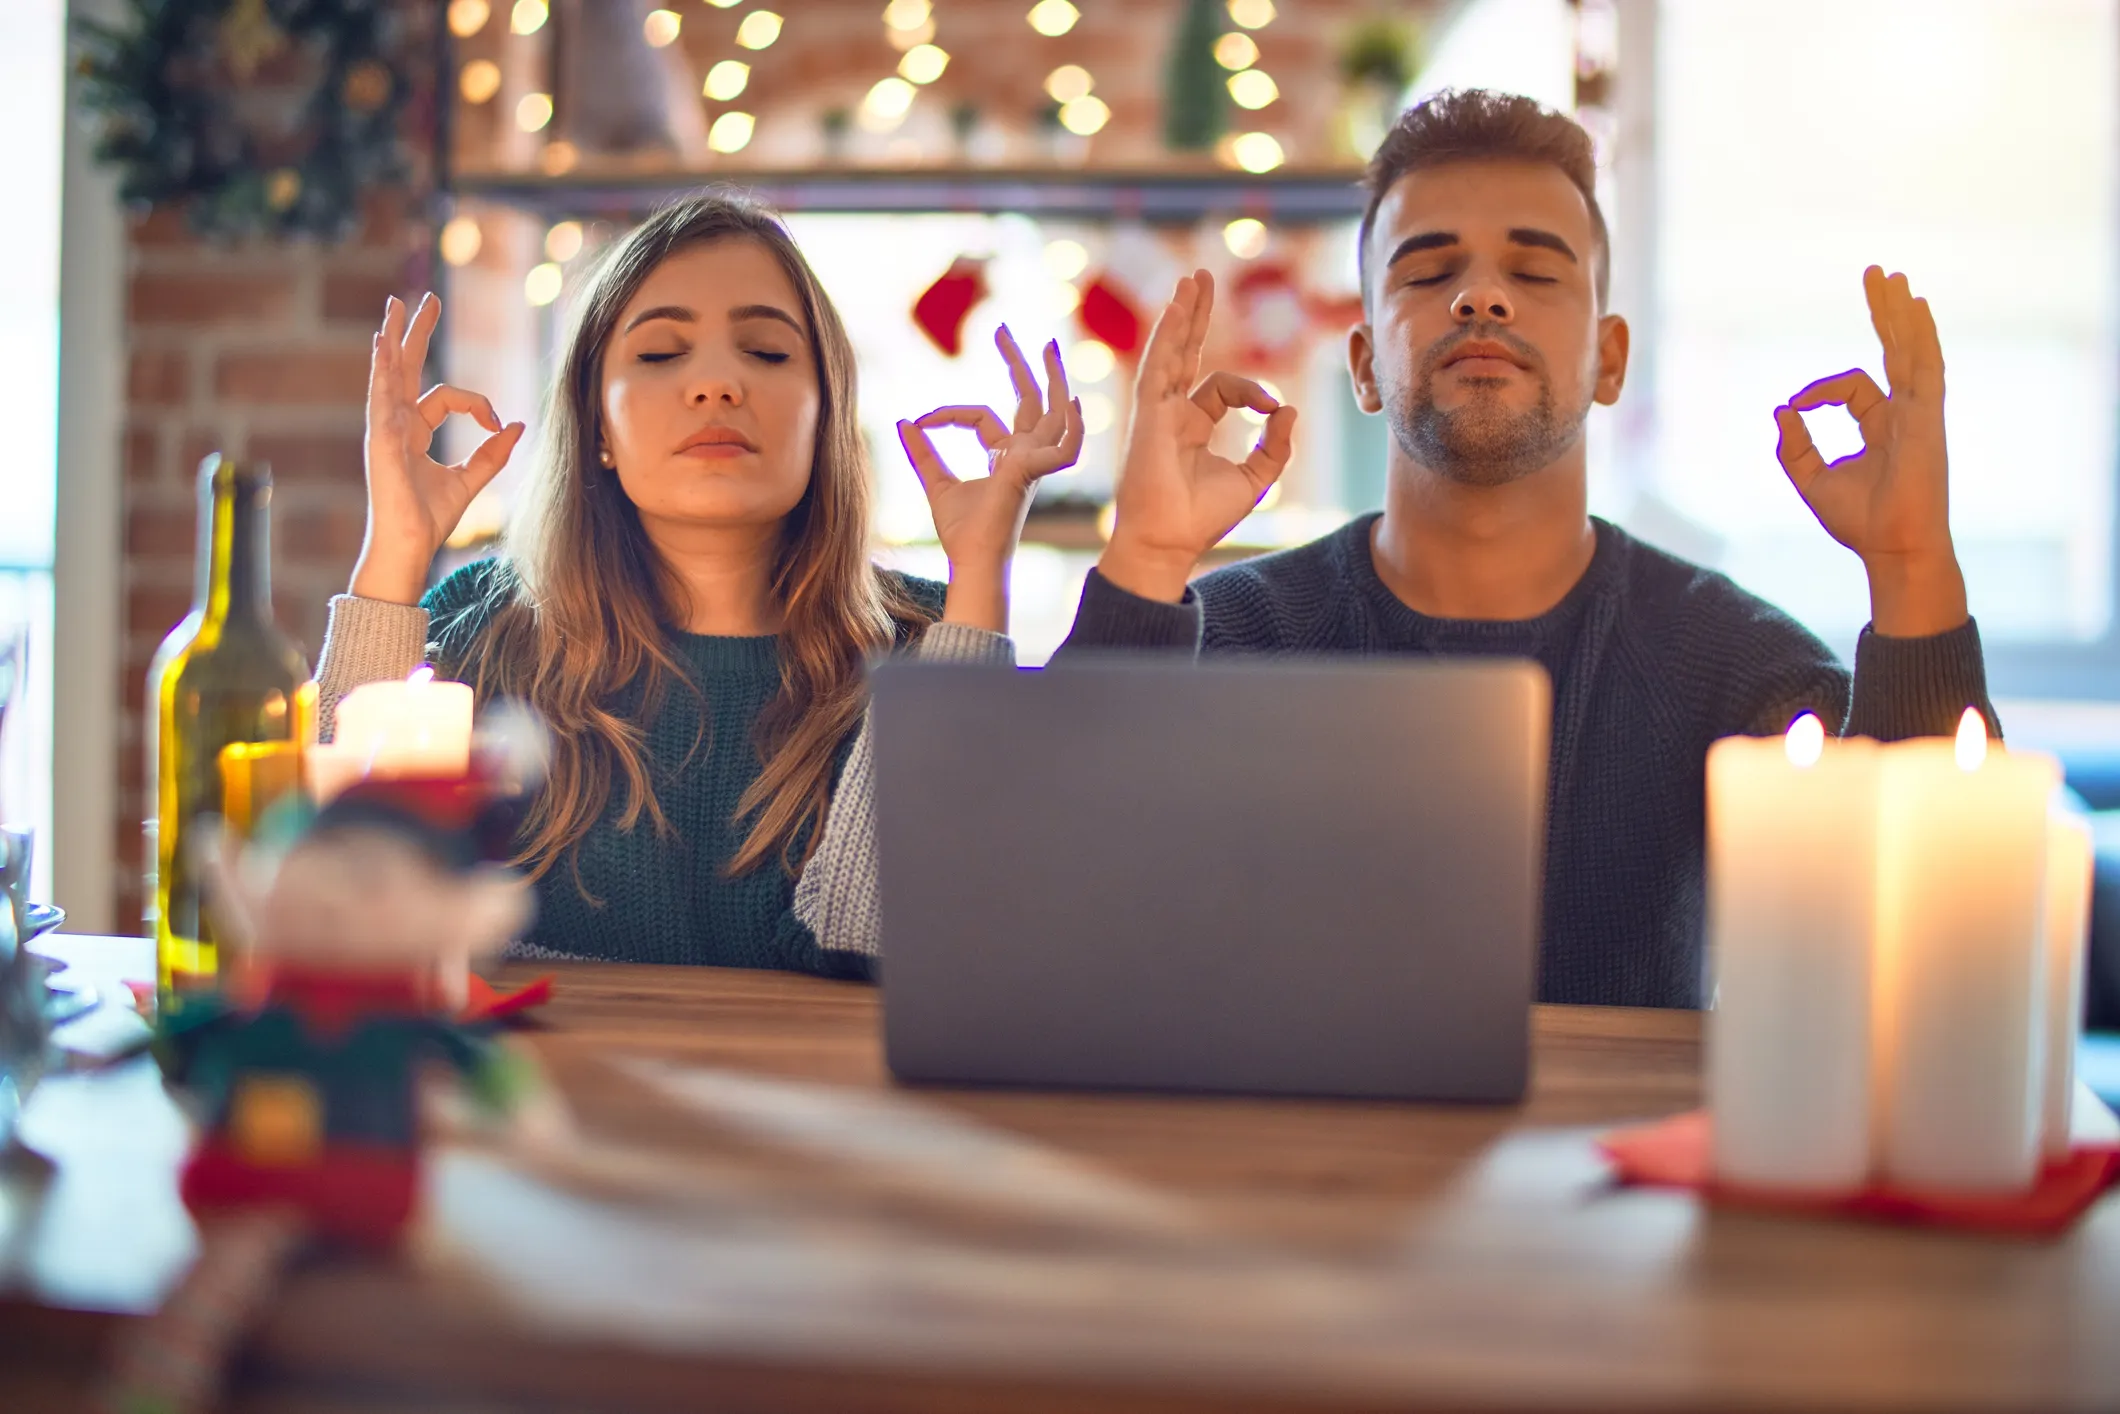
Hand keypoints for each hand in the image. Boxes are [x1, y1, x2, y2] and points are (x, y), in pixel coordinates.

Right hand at [350, 293, 524, 604]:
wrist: (409, 545)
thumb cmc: (430, 518)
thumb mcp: (471, 480)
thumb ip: (493, 453)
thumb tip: (516, 424)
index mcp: (413, 432)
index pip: (445, 397)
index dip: (477, 404)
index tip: (496, 422)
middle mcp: (395, 425)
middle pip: (405, 368)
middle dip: (415, 333)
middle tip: (424, 300)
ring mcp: (384, 430)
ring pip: (388, 374)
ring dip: (392, 339)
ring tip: (393, 308)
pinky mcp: (381, 440)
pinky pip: (380, 397)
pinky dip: (381, 369)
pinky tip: (381, 344)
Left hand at [898, 325, 1083, 630]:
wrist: (969, 560)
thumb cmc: (961, 533)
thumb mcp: (936, 484)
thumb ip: (923, 453)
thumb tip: (903, 422)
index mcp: (1006, 457)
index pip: (981, 417)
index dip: (948, 414)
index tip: (921, 421)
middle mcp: (1026, 455)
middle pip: (1031, 400)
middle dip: (1020, 364)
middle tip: (1003, 330)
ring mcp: (1035, 463)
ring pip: (1052, 412)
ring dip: (1053, 378)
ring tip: (1047, 345)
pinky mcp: (1034, 472)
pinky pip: (1064, 448)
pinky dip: (1073, 428)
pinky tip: (1073, 402)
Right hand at [1097, 270, 1296, 601]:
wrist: (1170, 541)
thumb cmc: (1203, 518)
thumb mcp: (1255, 480)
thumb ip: (1275, 445)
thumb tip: (1289, 408)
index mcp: (1193, 426)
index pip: (1224, 387)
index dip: (1254, 391)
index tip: (1272, 408)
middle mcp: (1172, 413)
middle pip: (1185, 352)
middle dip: (1196, 316)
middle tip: (1201, 278)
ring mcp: (1157, 411)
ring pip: (1170, 352)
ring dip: (1181, 315)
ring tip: (1191, 280)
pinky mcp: (1148, 414)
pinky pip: (1159, 365)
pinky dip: (1167, 336)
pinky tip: (1176, 307)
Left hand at [1773, 267, 1966, 637]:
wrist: (1891, 546)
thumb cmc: (1859, 522)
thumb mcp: (1812, 480)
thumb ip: (1794, 446)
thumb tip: (1781, 409)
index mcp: (1881, 427)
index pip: (1850, 388)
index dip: (1816, 392)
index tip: (1794, 409)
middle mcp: (1904, 414)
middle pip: (1894, 350)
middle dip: (1883, 313)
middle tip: (1875, 273)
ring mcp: (1919, 413)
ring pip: (1910, 349)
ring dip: (1899, 312)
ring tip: (1891, 276)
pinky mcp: (1927, 417)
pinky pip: (1925, 366)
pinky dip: (1920, 335)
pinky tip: (1915, 306)